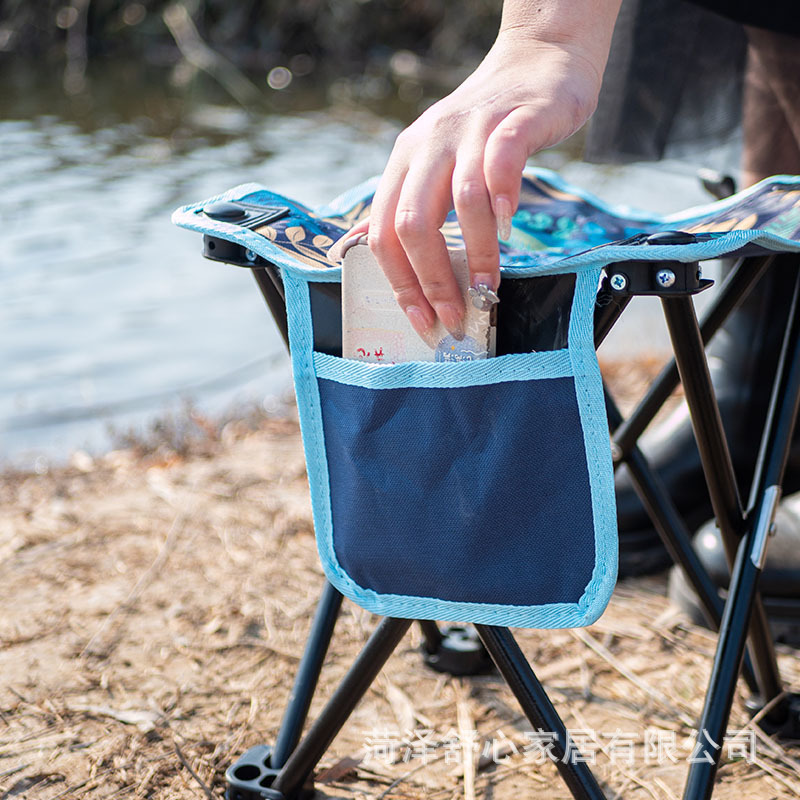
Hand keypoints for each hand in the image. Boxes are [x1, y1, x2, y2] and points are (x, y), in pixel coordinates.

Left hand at [332, 28, 607, 341]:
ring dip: (475, 253)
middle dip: (432, 280)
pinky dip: (503, 198)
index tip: (422, 320)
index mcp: (405, 162)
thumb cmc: (488, 128)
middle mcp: (430, 144)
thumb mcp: (436, 163)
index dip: (400, 283)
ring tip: (488, 287)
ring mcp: (471, 130)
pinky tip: (509, 227)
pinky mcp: (516, 119)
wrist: (538, 60)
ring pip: (460, 201)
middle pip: (412, 223)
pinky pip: (503, 160)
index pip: (383, 233)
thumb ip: (414, 205)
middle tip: (455, 314)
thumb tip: (377, 252)